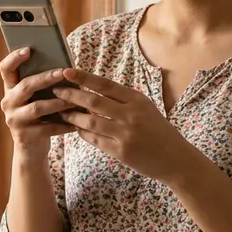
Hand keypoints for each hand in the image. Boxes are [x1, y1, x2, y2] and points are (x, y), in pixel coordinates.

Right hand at [0, 47, 75, 152]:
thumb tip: (65, 67)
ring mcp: (15, 119)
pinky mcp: (25, 136)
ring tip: (75, 99)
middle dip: (45, 78)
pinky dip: (64, 124)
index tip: (28, 49)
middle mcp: (8, 102)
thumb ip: (42, 84)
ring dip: (58, 102)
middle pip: (25, 86)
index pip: (5, 69)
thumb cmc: (39, 116)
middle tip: (62, 72)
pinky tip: (77, 122)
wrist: (31, 149)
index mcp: (10, 89)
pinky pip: (48, 127)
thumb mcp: (35, 98)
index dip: (14, 58)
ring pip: (38, 107)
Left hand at [52, 68, 200, 183]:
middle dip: (71, 95)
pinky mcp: (120, 152)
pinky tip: (75, 128)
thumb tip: (94, 90)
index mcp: (137, 100)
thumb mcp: (146, 108)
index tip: (67, 72)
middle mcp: (130, 115)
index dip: (84, 77)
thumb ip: (123, 100)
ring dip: (72, 116)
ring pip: (90, 121)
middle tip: (56, 90)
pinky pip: (95, 139)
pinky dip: (83, 133)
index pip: (105, 85)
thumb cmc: (159, 131)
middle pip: (93, 101)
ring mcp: (125, 134)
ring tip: (61, 111)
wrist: (176, 159)